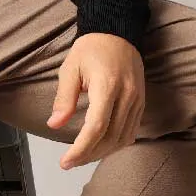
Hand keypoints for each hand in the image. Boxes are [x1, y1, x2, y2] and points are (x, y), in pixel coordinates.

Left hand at [46, 33, 144, 169]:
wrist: (117, 33)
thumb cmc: (90, 49)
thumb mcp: (70, 68)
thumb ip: (64, 98)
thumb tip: (54, 124)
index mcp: (107, 85)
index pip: (96, 127)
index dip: (80, 149)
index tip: (65, 161)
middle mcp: (126, 96)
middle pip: (110, 138)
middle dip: (88, 155)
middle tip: (69, 162)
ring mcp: (137, 100)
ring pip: (122, 139)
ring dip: (102, 152)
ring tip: (81, 156)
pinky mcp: (141, 103)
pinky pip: (130, 132)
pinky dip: (115, 144)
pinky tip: (100, 146)